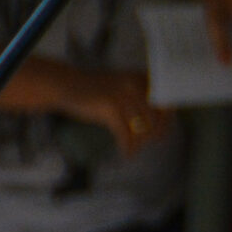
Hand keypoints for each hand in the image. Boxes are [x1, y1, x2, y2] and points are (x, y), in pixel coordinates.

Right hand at [54, 66, 169, 157]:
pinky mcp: (109, 107)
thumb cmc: (98, 90)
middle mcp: (135, 85)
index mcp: (142, 79)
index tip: (161, 135)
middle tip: (144, 144)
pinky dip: (127, 147)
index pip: (166, 104)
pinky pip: (125, 134)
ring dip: (139, 143)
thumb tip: (162, 128)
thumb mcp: (124, 87)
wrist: (66, 84)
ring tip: (133, 148)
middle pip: (155, 120)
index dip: (166, 123)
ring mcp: (122, 96)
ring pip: (141, 129)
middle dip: (151, 136)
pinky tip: (126, 153)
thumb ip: (143, 100)